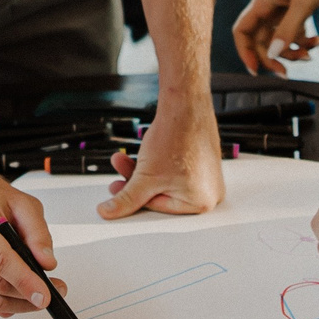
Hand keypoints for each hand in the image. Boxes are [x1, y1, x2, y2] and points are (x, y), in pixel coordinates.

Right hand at [0, 178, 59, 316]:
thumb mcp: (23, 205)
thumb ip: (38, 233)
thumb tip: (47, 262)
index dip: (23, 279)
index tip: (43, 293)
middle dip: (27, 294)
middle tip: (52, 293)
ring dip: (20, 303)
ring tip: (40, 295)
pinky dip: (8, 304)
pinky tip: (22, 295)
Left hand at [101, 100, 224, 218]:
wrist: (185, 105)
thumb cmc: (175, 138)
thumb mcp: (145, 177)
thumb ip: (126, 199)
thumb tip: (108, 213)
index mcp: (202, 203)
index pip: (159, 207)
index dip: (135, 196)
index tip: (117, 187)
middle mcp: (210, 193)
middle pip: (162, 195)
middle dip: (136, 182)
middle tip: (118, 175)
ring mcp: (209, 177)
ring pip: (166, 182)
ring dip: (142, 172)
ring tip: (123, 159)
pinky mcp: (203, 163)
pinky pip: (175, 171)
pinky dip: (158, 164)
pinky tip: (146, 154)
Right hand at [233, 0, 318, 74]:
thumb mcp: (304, 4)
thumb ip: (288, 30)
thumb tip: (273, 55)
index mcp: (263, 3)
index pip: (242, 32)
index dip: (245, 52)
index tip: (256, 70)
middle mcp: (269, 7)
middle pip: (260, 42)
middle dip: (273, 58)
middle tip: (287, 73)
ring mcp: (282, 10)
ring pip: (278, 40)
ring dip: (292, 51)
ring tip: (311, 54)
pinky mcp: (297, 10)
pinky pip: (294, 34)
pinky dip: (304, 41)